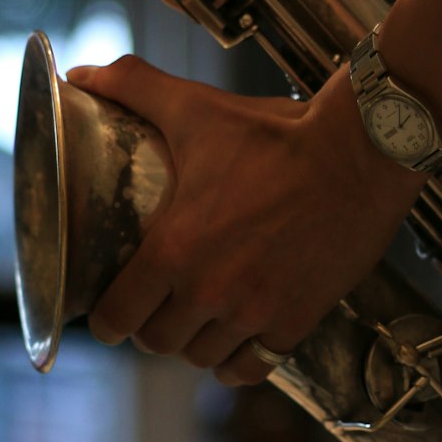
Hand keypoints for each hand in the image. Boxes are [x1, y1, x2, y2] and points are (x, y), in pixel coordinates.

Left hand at [65, 55, 425, 384]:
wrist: (360, 154)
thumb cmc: (277, 134)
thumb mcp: (197, 108)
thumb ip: (134, 88)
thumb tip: (82, 73)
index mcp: (175, 250)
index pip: (117, 315)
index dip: (106, 318)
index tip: (108, 312)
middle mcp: (210, 292)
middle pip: (157, 342)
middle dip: (149, 328)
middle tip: (155, 307)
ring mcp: (255, 313)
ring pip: (202, 357)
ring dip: (193, 343)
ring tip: (195, 321)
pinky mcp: (296, 322)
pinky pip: (252, 367)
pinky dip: (238, 361)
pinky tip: (235, 345)